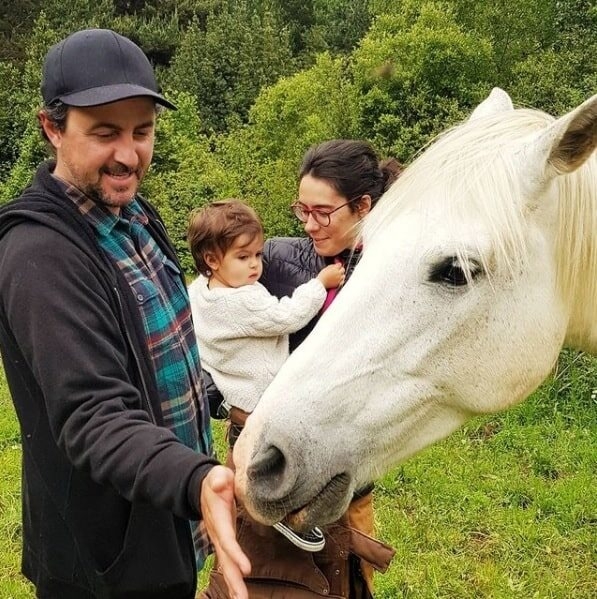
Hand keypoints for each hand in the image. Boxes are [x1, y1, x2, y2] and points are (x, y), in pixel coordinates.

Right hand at [201, 466, 250, 598]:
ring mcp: (220, 539)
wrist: (203, 487)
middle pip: (225, 559)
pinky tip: (238, 592)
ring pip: (226, 565)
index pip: (226, 539)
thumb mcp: (217, 475)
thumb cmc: (215, 480)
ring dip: (234, 584)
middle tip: (241, 598)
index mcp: (219, 518)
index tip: (246, 569)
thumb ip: (218, 478)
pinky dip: (233, 578)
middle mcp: (218, 533)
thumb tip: (219, 483)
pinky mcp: (224, 541)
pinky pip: (229, 562)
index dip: (235, 554)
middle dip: (233, 579)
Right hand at [317, 263, 345, 288]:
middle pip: (343, 269)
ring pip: (343, 275)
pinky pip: (343, 281)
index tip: (337, 266)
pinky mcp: (338, 283)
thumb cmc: (322, 276)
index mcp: (335, 269)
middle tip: (337, 270)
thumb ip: (332, 266)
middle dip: (341, 269)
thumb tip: (336, 265)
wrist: (321, 283)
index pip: (340, 264)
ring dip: (341, 275)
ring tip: (338, 275)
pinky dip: (341, 280)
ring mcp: (339, 279)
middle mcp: (338, 273)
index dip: (338, 265)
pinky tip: (338, 279)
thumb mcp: (326, 268)